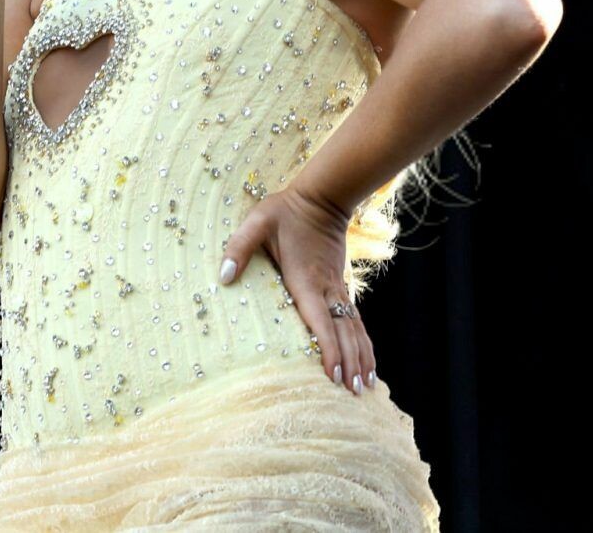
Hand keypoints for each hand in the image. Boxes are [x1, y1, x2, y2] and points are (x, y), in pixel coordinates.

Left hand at [219, 185, 376, 397]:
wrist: (321, 198)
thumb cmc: (286, 211)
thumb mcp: (257, 222)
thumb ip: (239, 247)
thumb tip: (224, 276)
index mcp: (306, 279)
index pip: (320, 321)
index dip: (328, 349)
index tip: (333, 375)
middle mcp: (327, 288)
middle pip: (343, 332)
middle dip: (349, 363)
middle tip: (352, 394)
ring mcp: (337, 287)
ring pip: (354, 329)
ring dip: (361, 357)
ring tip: (365, 387)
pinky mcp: (340, 286)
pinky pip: (356, 320)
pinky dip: (364, 343)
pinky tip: (368, 361)